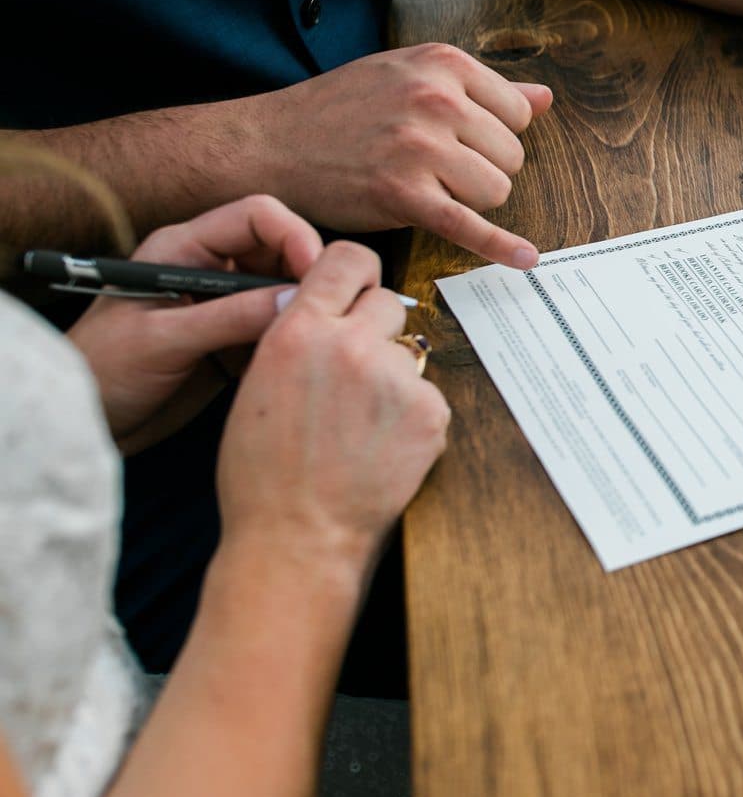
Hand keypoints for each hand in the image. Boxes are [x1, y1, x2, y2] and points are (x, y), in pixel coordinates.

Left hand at [67, 195, 321, 453]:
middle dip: (308, 274)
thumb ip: (230, 317)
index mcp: (184, 249)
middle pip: (281, 250)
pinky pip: (279, 329)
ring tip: (320, 337)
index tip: (317, 273)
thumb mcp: (162, 339)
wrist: (83, 425)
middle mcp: (210, 270)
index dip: (295, 236)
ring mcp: (224, 307)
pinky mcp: (234, 343)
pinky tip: (302, 359)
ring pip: (286, 292)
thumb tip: (298, 298)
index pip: (257, 217)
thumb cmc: (102, 372)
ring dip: (305, 309)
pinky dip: (295, 339)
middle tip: (328, 309)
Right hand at [216, 241, 449, 573]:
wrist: (298, 536)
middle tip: (356, 372)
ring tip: (361, 426)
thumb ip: (296, 338)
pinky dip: (411, 417)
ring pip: (407, 353)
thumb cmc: (263, 474)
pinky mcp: (430, 411)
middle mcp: (352, 344)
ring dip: (392, 378)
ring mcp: (397, 377)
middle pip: (387, 302)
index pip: (347, 259)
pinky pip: (427, 395)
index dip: (356, 273)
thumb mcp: (257, 385)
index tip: (357, 288)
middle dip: (375, 329)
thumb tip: (324, 312)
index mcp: (300, 331)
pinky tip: (382, 448)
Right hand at [243, 44, 552, 266]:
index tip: (459, 141)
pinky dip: (499, 246)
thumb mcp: (407, 74)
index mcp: (443, 64)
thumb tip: (545, 98)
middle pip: (511, 156)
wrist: (269, 144)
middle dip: (480, 169)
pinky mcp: (404, 195)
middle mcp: (436, 100)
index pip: (517, 113)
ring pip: (496, 191)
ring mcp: (420, 148)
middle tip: (431, 167)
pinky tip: (524, 258)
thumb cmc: (338, 109)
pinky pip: (469, 226)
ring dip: (469, 199)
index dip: (492, 134)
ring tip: (424, 186)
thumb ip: (482, 86)